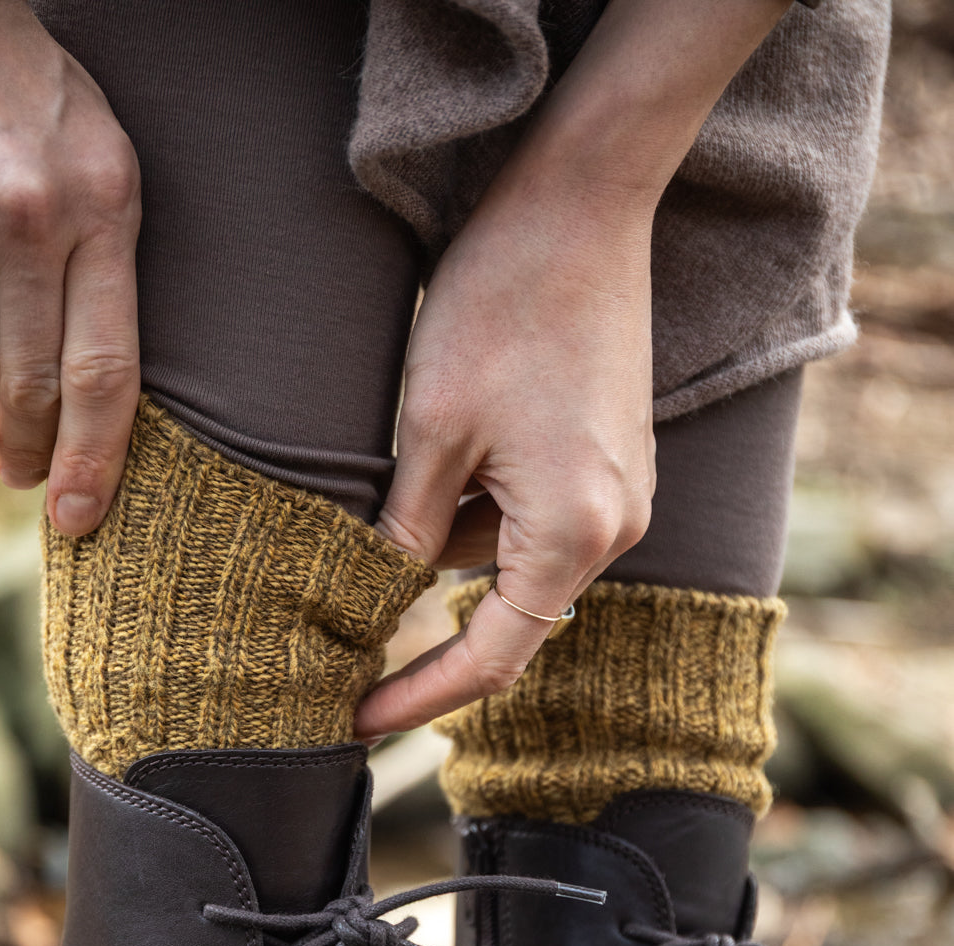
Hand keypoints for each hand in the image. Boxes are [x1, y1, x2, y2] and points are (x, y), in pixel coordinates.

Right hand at [0, 0, 140, 533]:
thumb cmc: (28, 98)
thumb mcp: (100, 163)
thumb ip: (100, 271)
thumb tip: (80, 391)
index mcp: (102, 205)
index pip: (106, 367)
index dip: (96, 456)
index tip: (85, 514)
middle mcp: (26, 217)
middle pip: (39, 385)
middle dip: (42, 454)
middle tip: (42, 484)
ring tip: (6, 452)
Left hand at [355, 180, 655, 739]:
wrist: (584, 201)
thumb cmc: (504, 302)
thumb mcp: (431, 429)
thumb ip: (405, 531)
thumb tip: (378, 596)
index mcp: (571, 536)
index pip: (488, 660)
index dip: (416, 698)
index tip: (354, 723)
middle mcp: (615, 529)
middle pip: (503, 613)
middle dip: (426, 607)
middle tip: (344, 606)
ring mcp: (621, 496)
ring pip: (511, 561)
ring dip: (448, 538)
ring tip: (413, 457)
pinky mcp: (612, 463)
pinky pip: (534, 520)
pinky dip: (479, 507)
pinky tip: (450, 445)